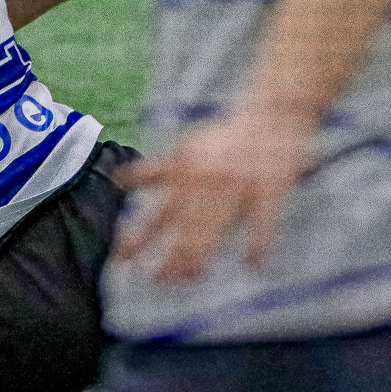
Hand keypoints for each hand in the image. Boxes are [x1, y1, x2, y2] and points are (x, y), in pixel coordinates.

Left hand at [113, 109, 315, 281]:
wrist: (271, 112)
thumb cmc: (225, 135)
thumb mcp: (186, 146)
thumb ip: (155, 169)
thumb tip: (119, 182)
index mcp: (185, 170)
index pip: (156, 210)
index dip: (137, 234)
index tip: (120, 257)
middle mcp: (206, 179)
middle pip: (182, 226)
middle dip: (167, 255)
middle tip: (155, 279)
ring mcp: (237, 185)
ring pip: (215, 227)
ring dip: (200, 255)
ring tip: (189, 276)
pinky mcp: (269, 189)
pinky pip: (262, 221)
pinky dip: (258, 242)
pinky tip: (254, 262)